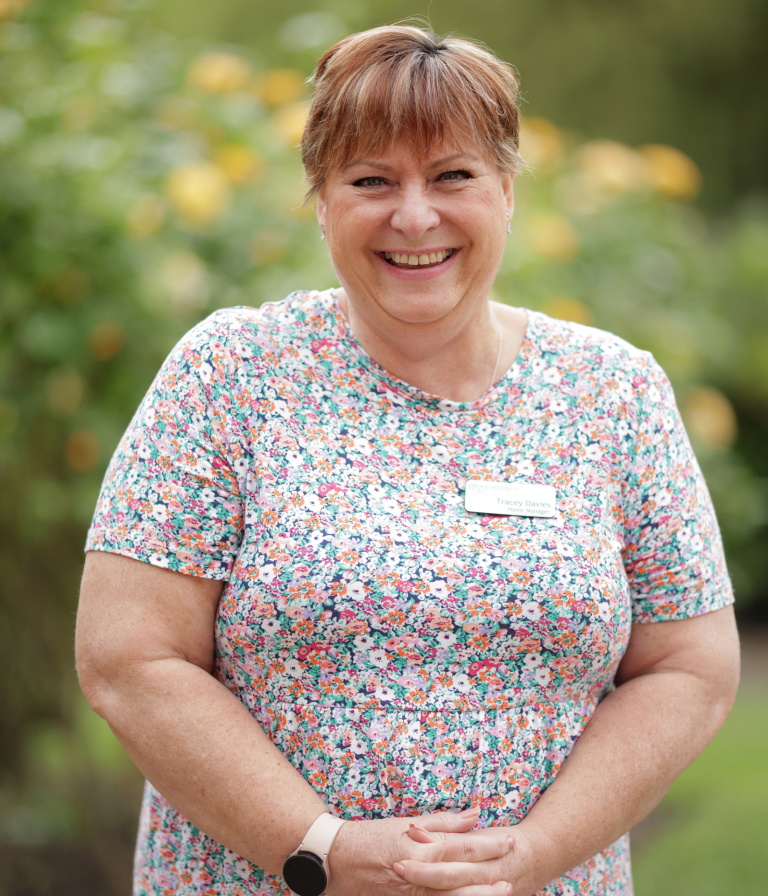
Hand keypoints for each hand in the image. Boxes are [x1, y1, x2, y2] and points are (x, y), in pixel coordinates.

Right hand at [328, 809, 512, 895]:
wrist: (333, 861)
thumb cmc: (369, 837)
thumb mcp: (404, 823)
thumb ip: (440, 822)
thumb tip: (472, 815)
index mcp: (418, 848)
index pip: (461, 846)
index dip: (488, 844)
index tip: (509, 840)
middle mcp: (418, 874)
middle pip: (462, 874)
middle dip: (489, 872)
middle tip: (513, 869)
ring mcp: (410, 895)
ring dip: (478, 895)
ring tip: (502, 892)